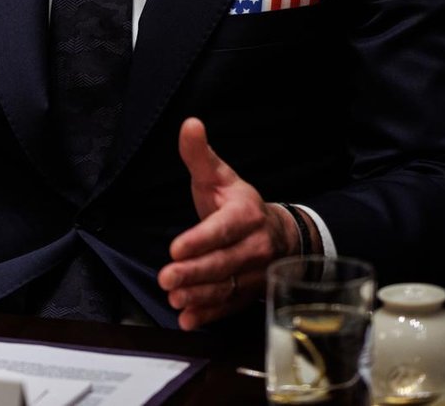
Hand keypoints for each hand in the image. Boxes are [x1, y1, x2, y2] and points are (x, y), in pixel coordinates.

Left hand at [158, 117, 293, 329]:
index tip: (175, 248)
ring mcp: (254, 273)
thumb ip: (199, 154)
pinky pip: (230, 307)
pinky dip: (210, 315)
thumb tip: (189, 123)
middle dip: (194, 272)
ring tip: (175, 300)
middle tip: (166, 279)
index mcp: (246, 215)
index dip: (199, 240)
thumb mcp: (219, 175)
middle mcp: (255, 247)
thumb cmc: (238, 203)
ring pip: (226, 287)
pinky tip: (188, 320)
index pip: (222, 230)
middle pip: (223, 263)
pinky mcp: (249, 293)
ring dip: (200, 296)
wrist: (278, 233)